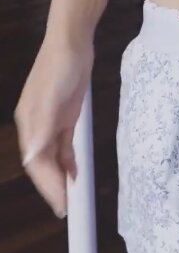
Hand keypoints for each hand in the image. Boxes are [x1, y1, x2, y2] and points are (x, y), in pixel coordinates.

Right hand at [14, 37, 93, 218]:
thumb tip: (32, 157)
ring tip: (71, 198)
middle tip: (68, 210)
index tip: (61, 205)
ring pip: (53, 158)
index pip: (37, 165)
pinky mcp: (65, 116)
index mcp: (29, 125)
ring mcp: (51, 121)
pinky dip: (68, 161)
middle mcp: (36, 127)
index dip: (48, 187)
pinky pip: (64, 146)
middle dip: (53, 187)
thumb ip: (42, 129)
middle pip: (43, 165)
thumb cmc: (60, 69)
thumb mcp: (52, 100)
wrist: (72, 42)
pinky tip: (75, 173)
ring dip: (61, 177)